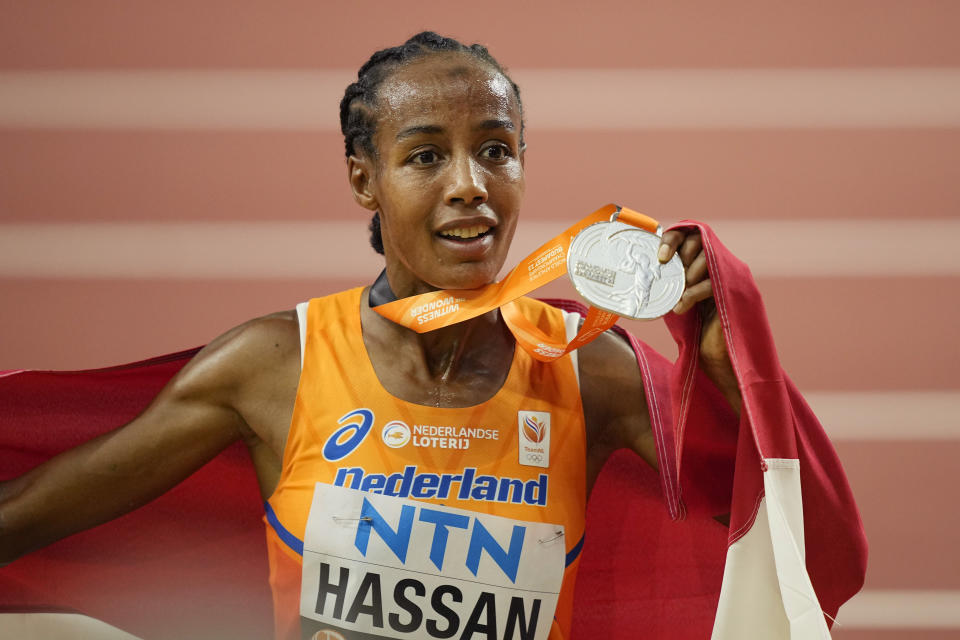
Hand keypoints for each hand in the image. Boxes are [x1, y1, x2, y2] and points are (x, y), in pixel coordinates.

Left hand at [658, 228, 740, 412]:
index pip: (692, 235)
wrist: (719, 364)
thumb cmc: (696, 335)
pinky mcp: (733, 295)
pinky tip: (681, 309)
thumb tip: (643, 274)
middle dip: (679, 257)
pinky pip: (710, 284)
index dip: (673, 239)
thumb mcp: (677, 303)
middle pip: (698, 240)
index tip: (659, 256)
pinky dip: (691, 295)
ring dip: (686, 277)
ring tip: (679, 298)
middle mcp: (721, 267)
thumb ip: (669, 285)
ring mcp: (730, 280)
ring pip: (705, 259)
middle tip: (672, 277)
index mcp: (707, 266)